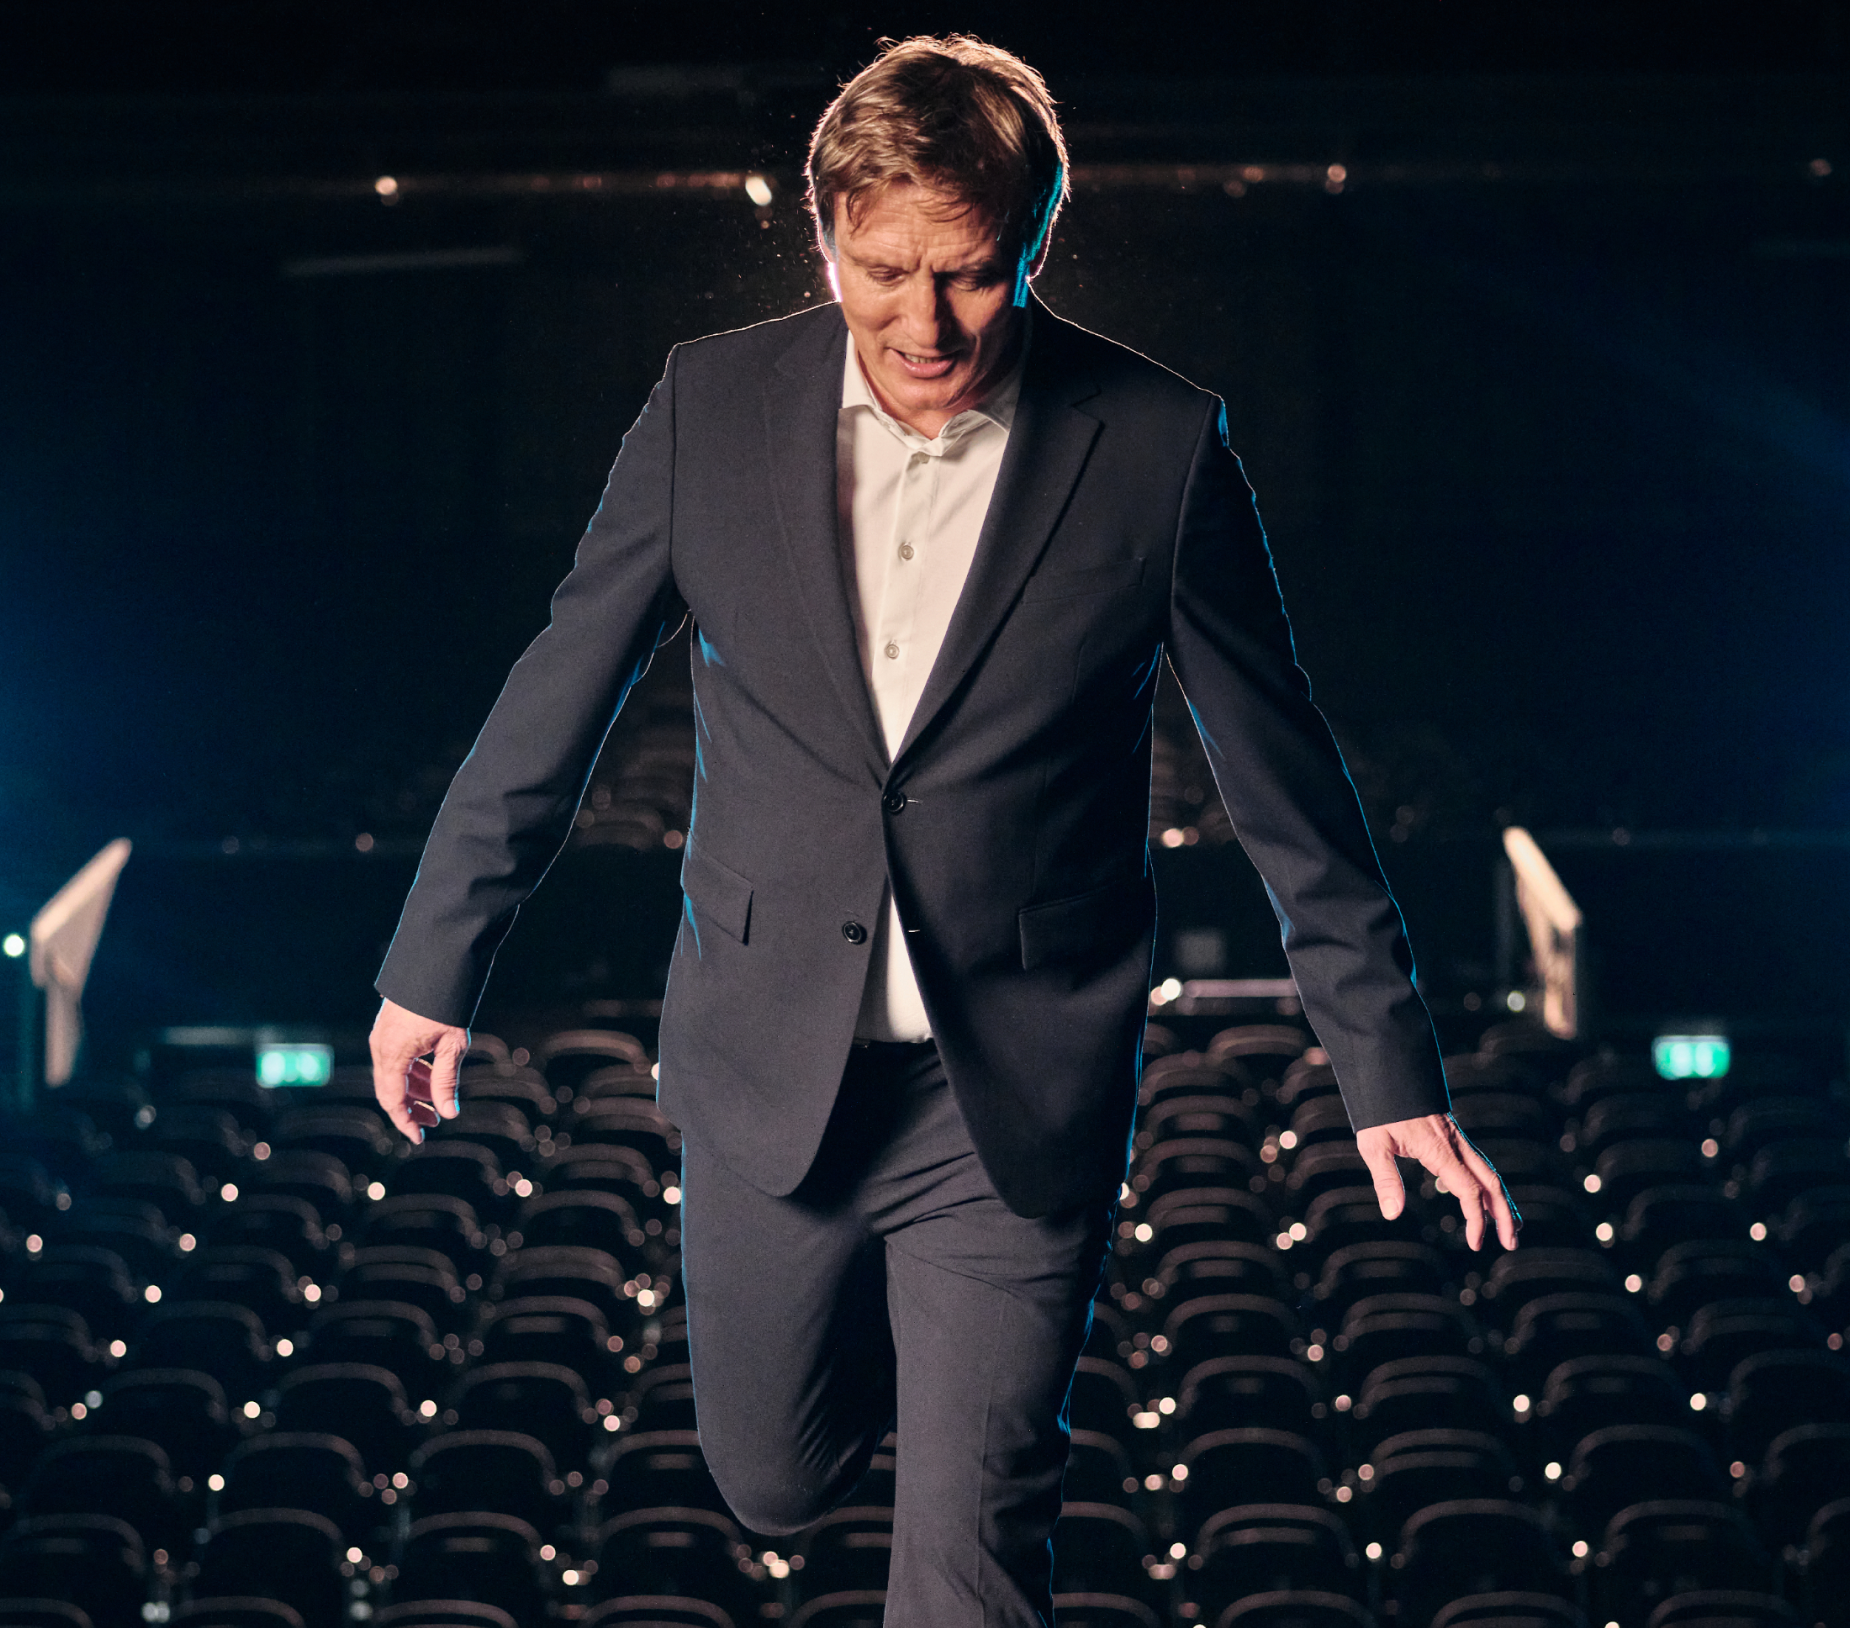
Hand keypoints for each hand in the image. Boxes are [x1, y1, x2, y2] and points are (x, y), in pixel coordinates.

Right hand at [370, 997, 469, 1142]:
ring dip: (414, 1091)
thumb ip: (446, 1081)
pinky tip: (432, 1078)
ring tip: (438, 1102)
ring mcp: (383, 1036)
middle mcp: (381, 1047)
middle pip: (390, 1090)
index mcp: (392, 1054)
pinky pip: (396, 1059)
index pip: (393, 1100)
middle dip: (411, 1109)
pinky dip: (412, 1073)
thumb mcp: (452, 1046)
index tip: (420, 1138)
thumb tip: (448, 1114)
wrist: (437, 965)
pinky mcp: (389, 1028)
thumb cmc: (446, 1005)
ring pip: (394, 1075)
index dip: (405, 1121)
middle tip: (433, 1123)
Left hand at [1356, 1113, 1519, 1251]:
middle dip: (1504, 1214)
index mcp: (1440, 1150)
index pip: (1469, 1190)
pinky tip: (1486, 1199)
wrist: (1389, 1073)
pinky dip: (1488, 1184)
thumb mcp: (1373, 1145)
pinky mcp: (1452, 1136)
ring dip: (1502, 1201)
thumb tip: (1392, 1214)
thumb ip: (1386, 1179)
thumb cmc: (1379, 1110)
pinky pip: (1478, 1163)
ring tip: (1512, 1226)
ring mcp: (1457, 1139)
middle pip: (1491, 1182)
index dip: (1476, 1219)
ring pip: (1489, 1172)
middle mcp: (1456, 1145)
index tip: (1475, 1243)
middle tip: (1511, 1243)